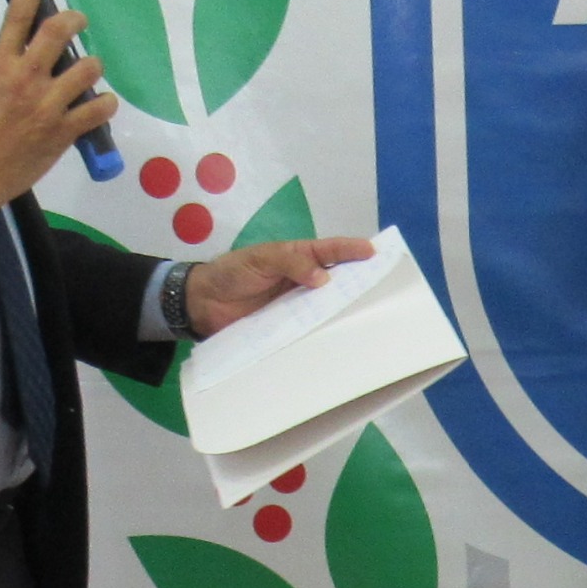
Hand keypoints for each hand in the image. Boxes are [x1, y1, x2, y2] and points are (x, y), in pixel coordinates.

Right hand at [0, 0, 119, 217]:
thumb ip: (2, 69)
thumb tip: (21, 56)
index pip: (17, 17)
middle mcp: (26, 78)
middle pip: (58, 32)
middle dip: (75, 20)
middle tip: (80, 22)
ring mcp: (48, 104)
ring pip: (86, 68)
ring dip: (93, 66)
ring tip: (90, 72)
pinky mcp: (64, 131)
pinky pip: (98, 109)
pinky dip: (105, 103)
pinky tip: (103, 104)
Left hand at [185, 235, 376, 336]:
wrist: (202, 303)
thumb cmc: (232, 272)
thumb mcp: (261, 258)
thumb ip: (290, 262)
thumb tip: (324, 277)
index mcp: (297, 258)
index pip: (329, 252)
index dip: (351, 251)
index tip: (374, 252)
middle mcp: (302, 282)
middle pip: (335, 281)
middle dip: (357, 281)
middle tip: (384, 284)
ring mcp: (296, 306)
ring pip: (326, 306)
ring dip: (343, 309)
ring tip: (368, 313)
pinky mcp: (287, 328)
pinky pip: (309, 329)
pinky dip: (323, 331)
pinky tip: (338, 337)